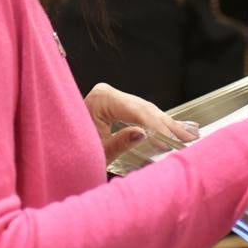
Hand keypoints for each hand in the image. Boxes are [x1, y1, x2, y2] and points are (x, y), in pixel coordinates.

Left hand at [83, 83, 199, 163]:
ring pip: (146, 110)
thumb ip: (120, 143)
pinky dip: (156, 124)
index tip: (172, 139)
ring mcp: (113, 98)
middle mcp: (108, 93)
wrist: (59, 153)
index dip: (156, 126)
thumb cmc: (72, 153)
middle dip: (167, 125)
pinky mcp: (116, 105)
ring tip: (188, 136)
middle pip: (145, 108)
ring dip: (167, 125)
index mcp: (102, 98)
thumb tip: (144, 134)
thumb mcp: (98, 152)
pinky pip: (140, 114)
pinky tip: (174, 130)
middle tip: (188, 138)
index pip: (136, 110)